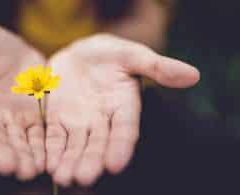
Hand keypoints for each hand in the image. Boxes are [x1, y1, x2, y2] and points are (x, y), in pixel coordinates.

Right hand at [0, 26, 45, 179]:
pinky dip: (42, 149)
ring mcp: (12, 120)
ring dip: (23, 157)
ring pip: (17, 142)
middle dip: (2, 154)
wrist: (12, 49)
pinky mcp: (33, 118)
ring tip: (29, 171)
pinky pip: (38, 136)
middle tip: (9, 167)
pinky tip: (47, 161)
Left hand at [45, 34, 199, 185]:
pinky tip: (47, 164)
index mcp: (124, 107)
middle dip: (91, 161)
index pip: (125, 130)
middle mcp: (102, 121)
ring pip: (75, 146)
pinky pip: (54, 138)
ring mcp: (79, 122)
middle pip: (97, 144)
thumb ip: (157, 66)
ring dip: (69, 162)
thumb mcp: (132, 55)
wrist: (80, 54)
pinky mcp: (58, 120)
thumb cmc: (110, 54)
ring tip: (62, 177)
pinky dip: (51, 151)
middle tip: (83, 178)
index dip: (121, 146)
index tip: (115, 164)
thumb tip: (193, 75)